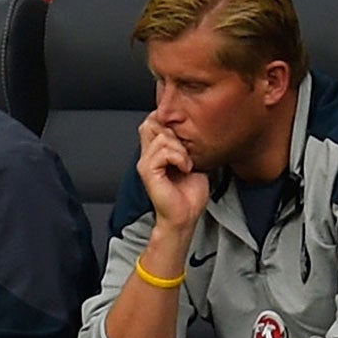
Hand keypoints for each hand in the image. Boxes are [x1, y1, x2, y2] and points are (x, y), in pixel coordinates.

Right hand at [136, 117, 209, 233]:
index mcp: (155, 151)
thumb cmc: (190, 194)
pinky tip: (185, 169)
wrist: (185, 216)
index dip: (168, 120)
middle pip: (152, 122)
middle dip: (175, 132)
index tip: (186, 134)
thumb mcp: (192, 161)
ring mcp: (145, 163)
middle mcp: (147, 154)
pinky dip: (179, 158)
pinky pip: (163, 152)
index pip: (153, 120)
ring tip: (187, 164)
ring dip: (180, 149)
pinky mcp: (148, 172)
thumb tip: (192, 126)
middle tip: (186, 152)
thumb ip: (186, 144)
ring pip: (162, 137)